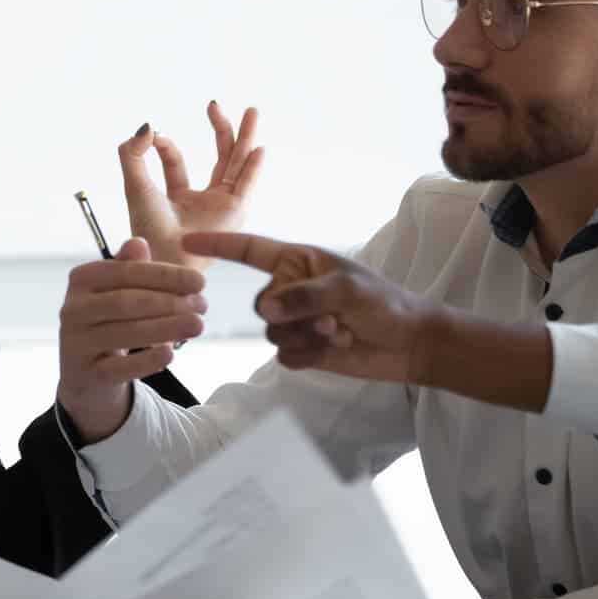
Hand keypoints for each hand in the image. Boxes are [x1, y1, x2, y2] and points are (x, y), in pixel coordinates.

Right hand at [56, 238, 206, 442]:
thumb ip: (130, 268)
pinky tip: (169, 353)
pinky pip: (118, 367)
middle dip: (168, 302)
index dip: (164, 275)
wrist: (85, 370)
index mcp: (81, 279)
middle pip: (125, 302)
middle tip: (203, 305)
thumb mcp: (117, 290)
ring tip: (197, 325)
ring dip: (165, 328)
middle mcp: (72, 309)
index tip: (200, 281)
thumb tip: (139, 243)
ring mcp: (76, 342)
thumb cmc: (109, 320)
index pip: (124, 272)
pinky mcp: (85, 373)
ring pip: (123, 333)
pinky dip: (146, 361)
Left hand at [119, 101, 263, 269]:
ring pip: (237, 164)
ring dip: (244, 137)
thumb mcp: (135, 184)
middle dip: (220, 129)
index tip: (156, 134)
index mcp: (176, 197)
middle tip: (215, 104)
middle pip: (218, 158)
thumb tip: (147, 125)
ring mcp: (221, 205)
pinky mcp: (234, 211)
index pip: (176, 163)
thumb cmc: (147, 227)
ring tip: (252, 111)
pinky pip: (247, 184)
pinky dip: (253, 166)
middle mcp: (203, 200)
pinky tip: (258, 148)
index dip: (165, 144)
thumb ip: (132, 154)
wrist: (164, 254)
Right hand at [182, 230, 439, 380]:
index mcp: (297, 262)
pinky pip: (284, 356)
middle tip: (332, 319)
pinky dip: (310, 356)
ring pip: (272, 334)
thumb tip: (266, 310)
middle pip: (262, 304)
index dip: (219, 245)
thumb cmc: (384, 303)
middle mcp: (290, 289)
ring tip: (338, 333)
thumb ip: (303, 295)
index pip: (249, 251)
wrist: (409, 344)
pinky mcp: (301, 350)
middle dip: (295, 316)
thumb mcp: (347, 289)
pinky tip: (335, 349)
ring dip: (306, 337)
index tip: (188, 242)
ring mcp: (294, 321)